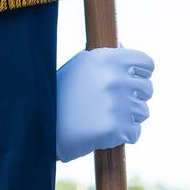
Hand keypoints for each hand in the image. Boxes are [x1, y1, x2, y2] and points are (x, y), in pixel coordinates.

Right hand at [56, 47, 153, 161]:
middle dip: (135, 98)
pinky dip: (123, 135)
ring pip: (143, 112)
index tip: (134, 82)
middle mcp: (113, 79)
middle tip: (116, 105)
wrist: (42, 128)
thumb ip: (107, 59)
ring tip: (107, 118)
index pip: (146, 63)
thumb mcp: (79, 67)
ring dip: (129, 118)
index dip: (142, 74)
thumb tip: (129, 53)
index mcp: (105, 59)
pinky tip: (104, 132)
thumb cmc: (61, 96)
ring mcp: (116, 104)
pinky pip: (135, 133)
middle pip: (148, 89)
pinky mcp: (116, 128)